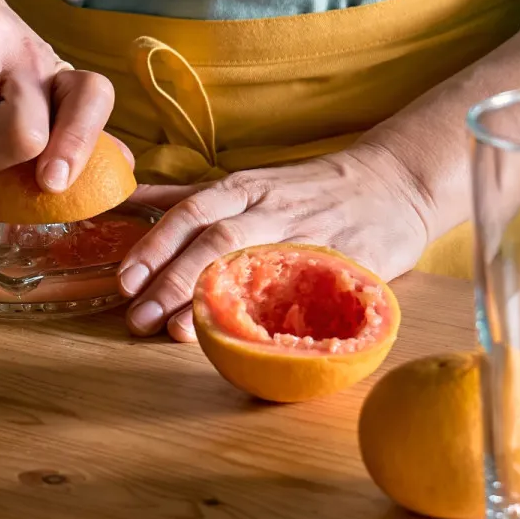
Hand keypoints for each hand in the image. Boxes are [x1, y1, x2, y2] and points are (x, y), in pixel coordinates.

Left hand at [114, 142, 431, 341]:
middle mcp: (272, 208)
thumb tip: (126, 200)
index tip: (124, 279)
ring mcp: (309, 235)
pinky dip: (281, 310)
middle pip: (215, 238)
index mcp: (245, 188)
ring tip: (177, 331)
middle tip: (137, 315)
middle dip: (172, 277)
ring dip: (212, 298)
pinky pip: (310, 287)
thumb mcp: (248, 182)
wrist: (395, 181)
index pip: (191, 211)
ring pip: (256, 263)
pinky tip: (256, 338)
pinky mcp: (346, 261)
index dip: (156, 244)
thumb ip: (190, 196)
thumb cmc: (310, 188)